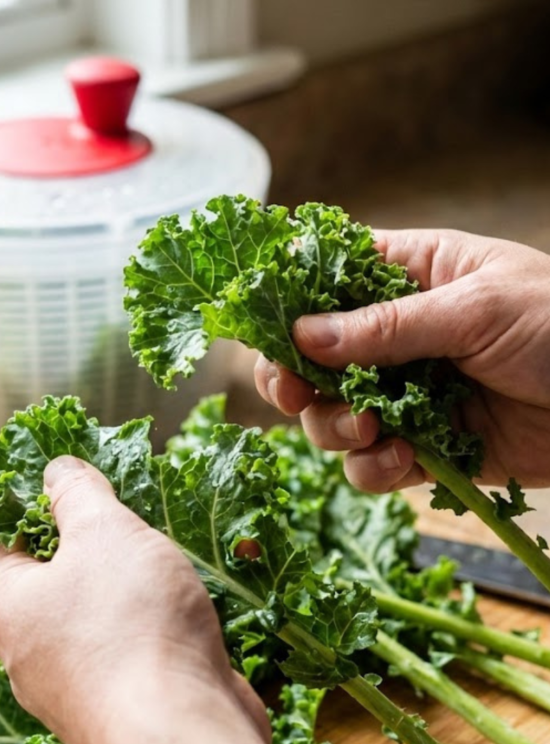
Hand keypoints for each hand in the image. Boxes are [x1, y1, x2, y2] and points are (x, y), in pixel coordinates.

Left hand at [0, 456, 268, 743]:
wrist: (181, 732)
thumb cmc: (132, 625)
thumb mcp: (104, 531)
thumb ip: (78, 494)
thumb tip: (57, 470)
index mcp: (7, 609)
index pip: (12, 541)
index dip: (48, 507)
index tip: (88, 489)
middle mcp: (29, 656)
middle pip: (59, 582)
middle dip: (102, 550)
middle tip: (139, 525)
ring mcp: (75, 692)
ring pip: (100, 621)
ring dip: (136, 592)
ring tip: (173, 568)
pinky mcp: (122, 714)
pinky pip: (134, 658)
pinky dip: (158, 634)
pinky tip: (190, 619)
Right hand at [254, 229, 549, 492]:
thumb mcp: (477, 309)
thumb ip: (388, 326)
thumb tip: (303, 334)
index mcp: (411, 275)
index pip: (326, 279)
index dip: (287, 304)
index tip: (265, 332)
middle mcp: (398, 335)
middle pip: (312, 356)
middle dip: (295, 379)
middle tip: (296, 393)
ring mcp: (408, 393)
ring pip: (332, 415)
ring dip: (334, 426)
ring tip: (367, 428)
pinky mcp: (426, 447)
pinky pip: (374, 463)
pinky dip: (374, 468)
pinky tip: (398, 460)